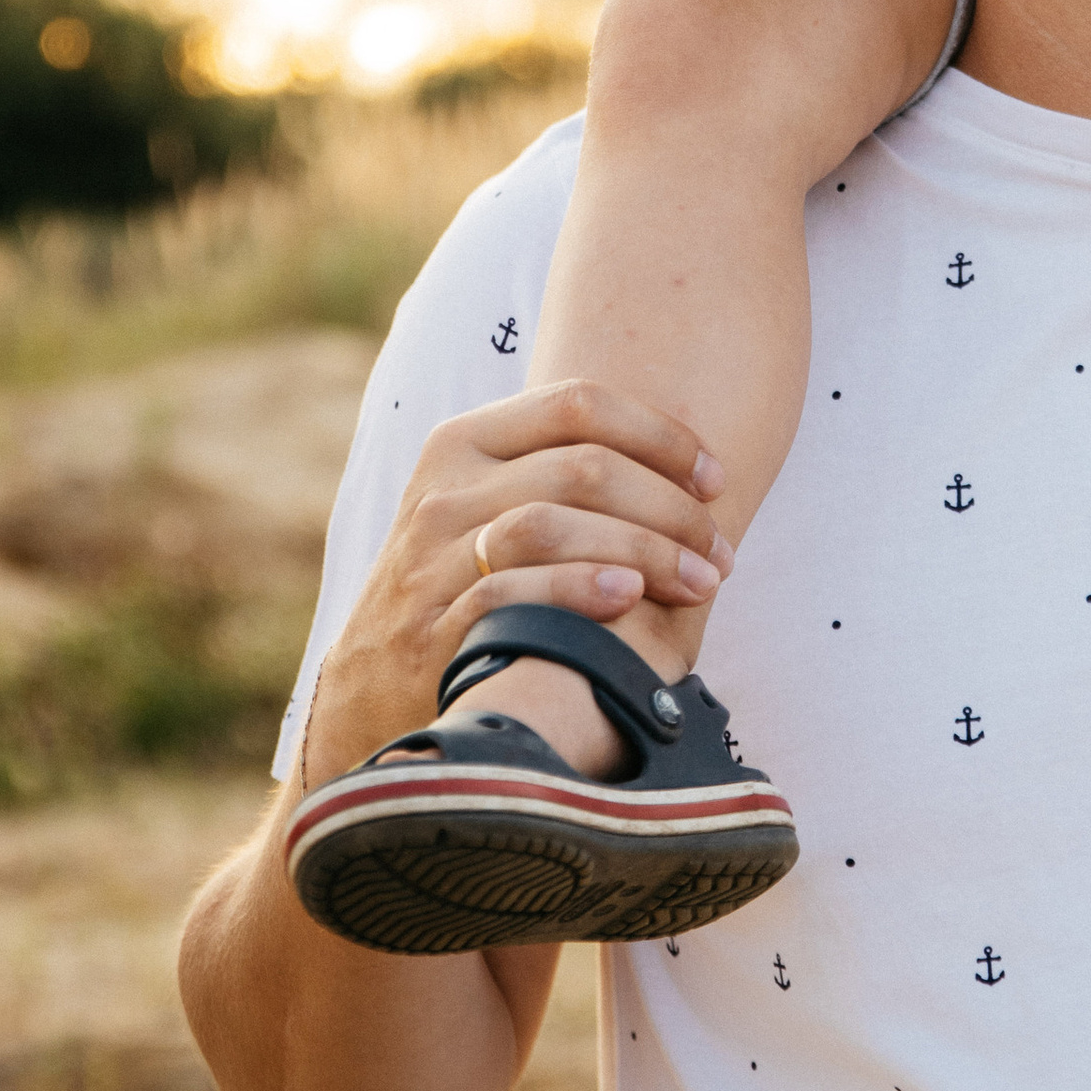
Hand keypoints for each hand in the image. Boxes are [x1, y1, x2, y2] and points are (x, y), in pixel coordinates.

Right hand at [297, 383, 733, 789]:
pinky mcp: (430, 626)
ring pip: (553, 523)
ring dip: (645, 550)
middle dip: (671, 508)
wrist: (370, 687)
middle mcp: (444, 489)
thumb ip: (556, 468)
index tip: (716, 478)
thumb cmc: (459, 585)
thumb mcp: (485, 505)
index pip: (579, 403)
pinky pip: (513, 592)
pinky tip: (630, 599)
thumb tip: (682, 457)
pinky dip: (580, 590)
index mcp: (464, 442)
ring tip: (700, 582)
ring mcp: (430, 557)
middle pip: (582, 467)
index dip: (662, 435)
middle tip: (720, 552)